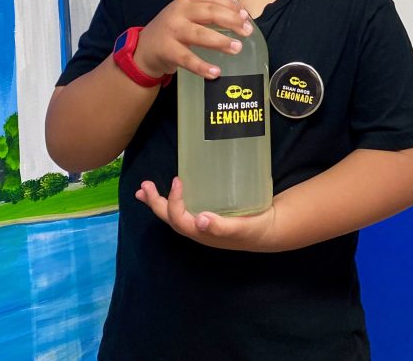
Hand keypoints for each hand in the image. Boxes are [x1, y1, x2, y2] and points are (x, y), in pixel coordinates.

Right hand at [133, 0, 253, 80]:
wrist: (144, 48)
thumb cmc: (173, 30)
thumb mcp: (188, 14)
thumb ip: (210, 11)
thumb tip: (241, 13)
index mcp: (187, 0)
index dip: (231, 5)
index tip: (246, 15)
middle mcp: (179, 12)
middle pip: (209, 13)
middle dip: (231, 21)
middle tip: (247, 31)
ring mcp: (172, 31)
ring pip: (200, 34)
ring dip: (220, 41)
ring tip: (237, 48)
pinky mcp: (167, 50)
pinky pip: (187, 59)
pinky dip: (202, 66)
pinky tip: (215, 72)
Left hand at [136, 177, 277, 250]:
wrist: (270, 229)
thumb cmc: (255, 229)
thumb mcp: (241, 228)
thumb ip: (222, 226)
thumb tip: (200, 220)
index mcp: (202, 233)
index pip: (179, 219)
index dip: (174, 201)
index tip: (178, 180)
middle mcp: (197, 229)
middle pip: (170, 218)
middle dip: (155, 203)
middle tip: (143, 187)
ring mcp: (202, 222)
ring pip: (174, 213)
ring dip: (159, 202)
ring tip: (145, 189)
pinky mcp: (209, 213)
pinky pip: (185, 207)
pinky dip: (174, 199)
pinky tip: (175, 188)